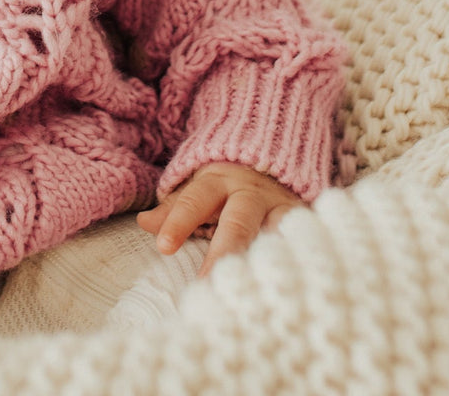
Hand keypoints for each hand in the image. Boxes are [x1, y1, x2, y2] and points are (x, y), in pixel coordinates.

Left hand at [136, 162, 303, 276]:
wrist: (271, 157)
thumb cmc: (226, 185)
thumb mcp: (197, 190)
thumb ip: (174, 209)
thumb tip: (144, 223)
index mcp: (217, 183)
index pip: (194, 201)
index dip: (179, 222)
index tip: (164, 247)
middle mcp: (250, 193)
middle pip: (237, 222)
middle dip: (223, 252)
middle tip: (209, 283)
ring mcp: (280, 208)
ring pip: (275, 233)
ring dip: (265, 260)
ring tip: (254, 290)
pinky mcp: (304, 221)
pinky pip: (302, 242)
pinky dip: (298, 260)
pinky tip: (293, 285)